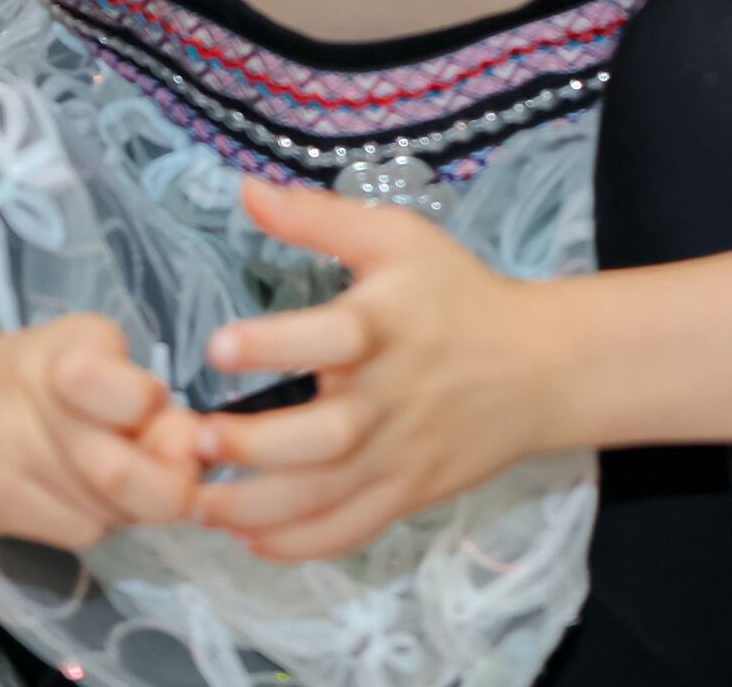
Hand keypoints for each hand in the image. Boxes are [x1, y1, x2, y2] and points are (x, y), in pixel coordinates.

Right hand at [0, 314, 197, 550]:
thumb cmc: (27, 373)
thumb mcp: (91, 354)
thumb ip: (143, 399)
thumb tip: (189, 452)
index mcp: (66, 353)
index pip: (136, 400)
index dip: (161, 417)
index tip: (155, 410)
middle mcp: (26, 408)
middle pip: (121, 474)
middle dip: (164, 483)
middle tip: (166, 468)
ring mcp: (4, 466)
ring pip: (107, 514)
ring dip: (131, 503)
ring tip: (116, 470)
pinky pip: (78, 534)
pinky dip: (98, 519)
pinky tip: (82, 492)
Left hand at [196, 180, 568, 557]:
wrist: (539, 366)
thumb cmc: (456, 294)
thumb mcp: (396, 238)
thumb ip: (317, 218)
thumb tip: (242, 187)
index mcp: (387, 326)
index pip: (333, 336)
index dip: (273, 344)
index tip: (217, 346)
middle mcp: (393, 396)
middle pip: (328, 437)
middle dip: (256, 446)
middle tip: (192, 440)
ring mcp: (402, 454)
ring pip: (327, 497)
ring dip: (255, 507)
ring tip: (196, 502)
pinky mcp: (408, 494)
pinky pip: (350, 531)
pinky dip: (298, 544)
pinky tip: (247, 537)